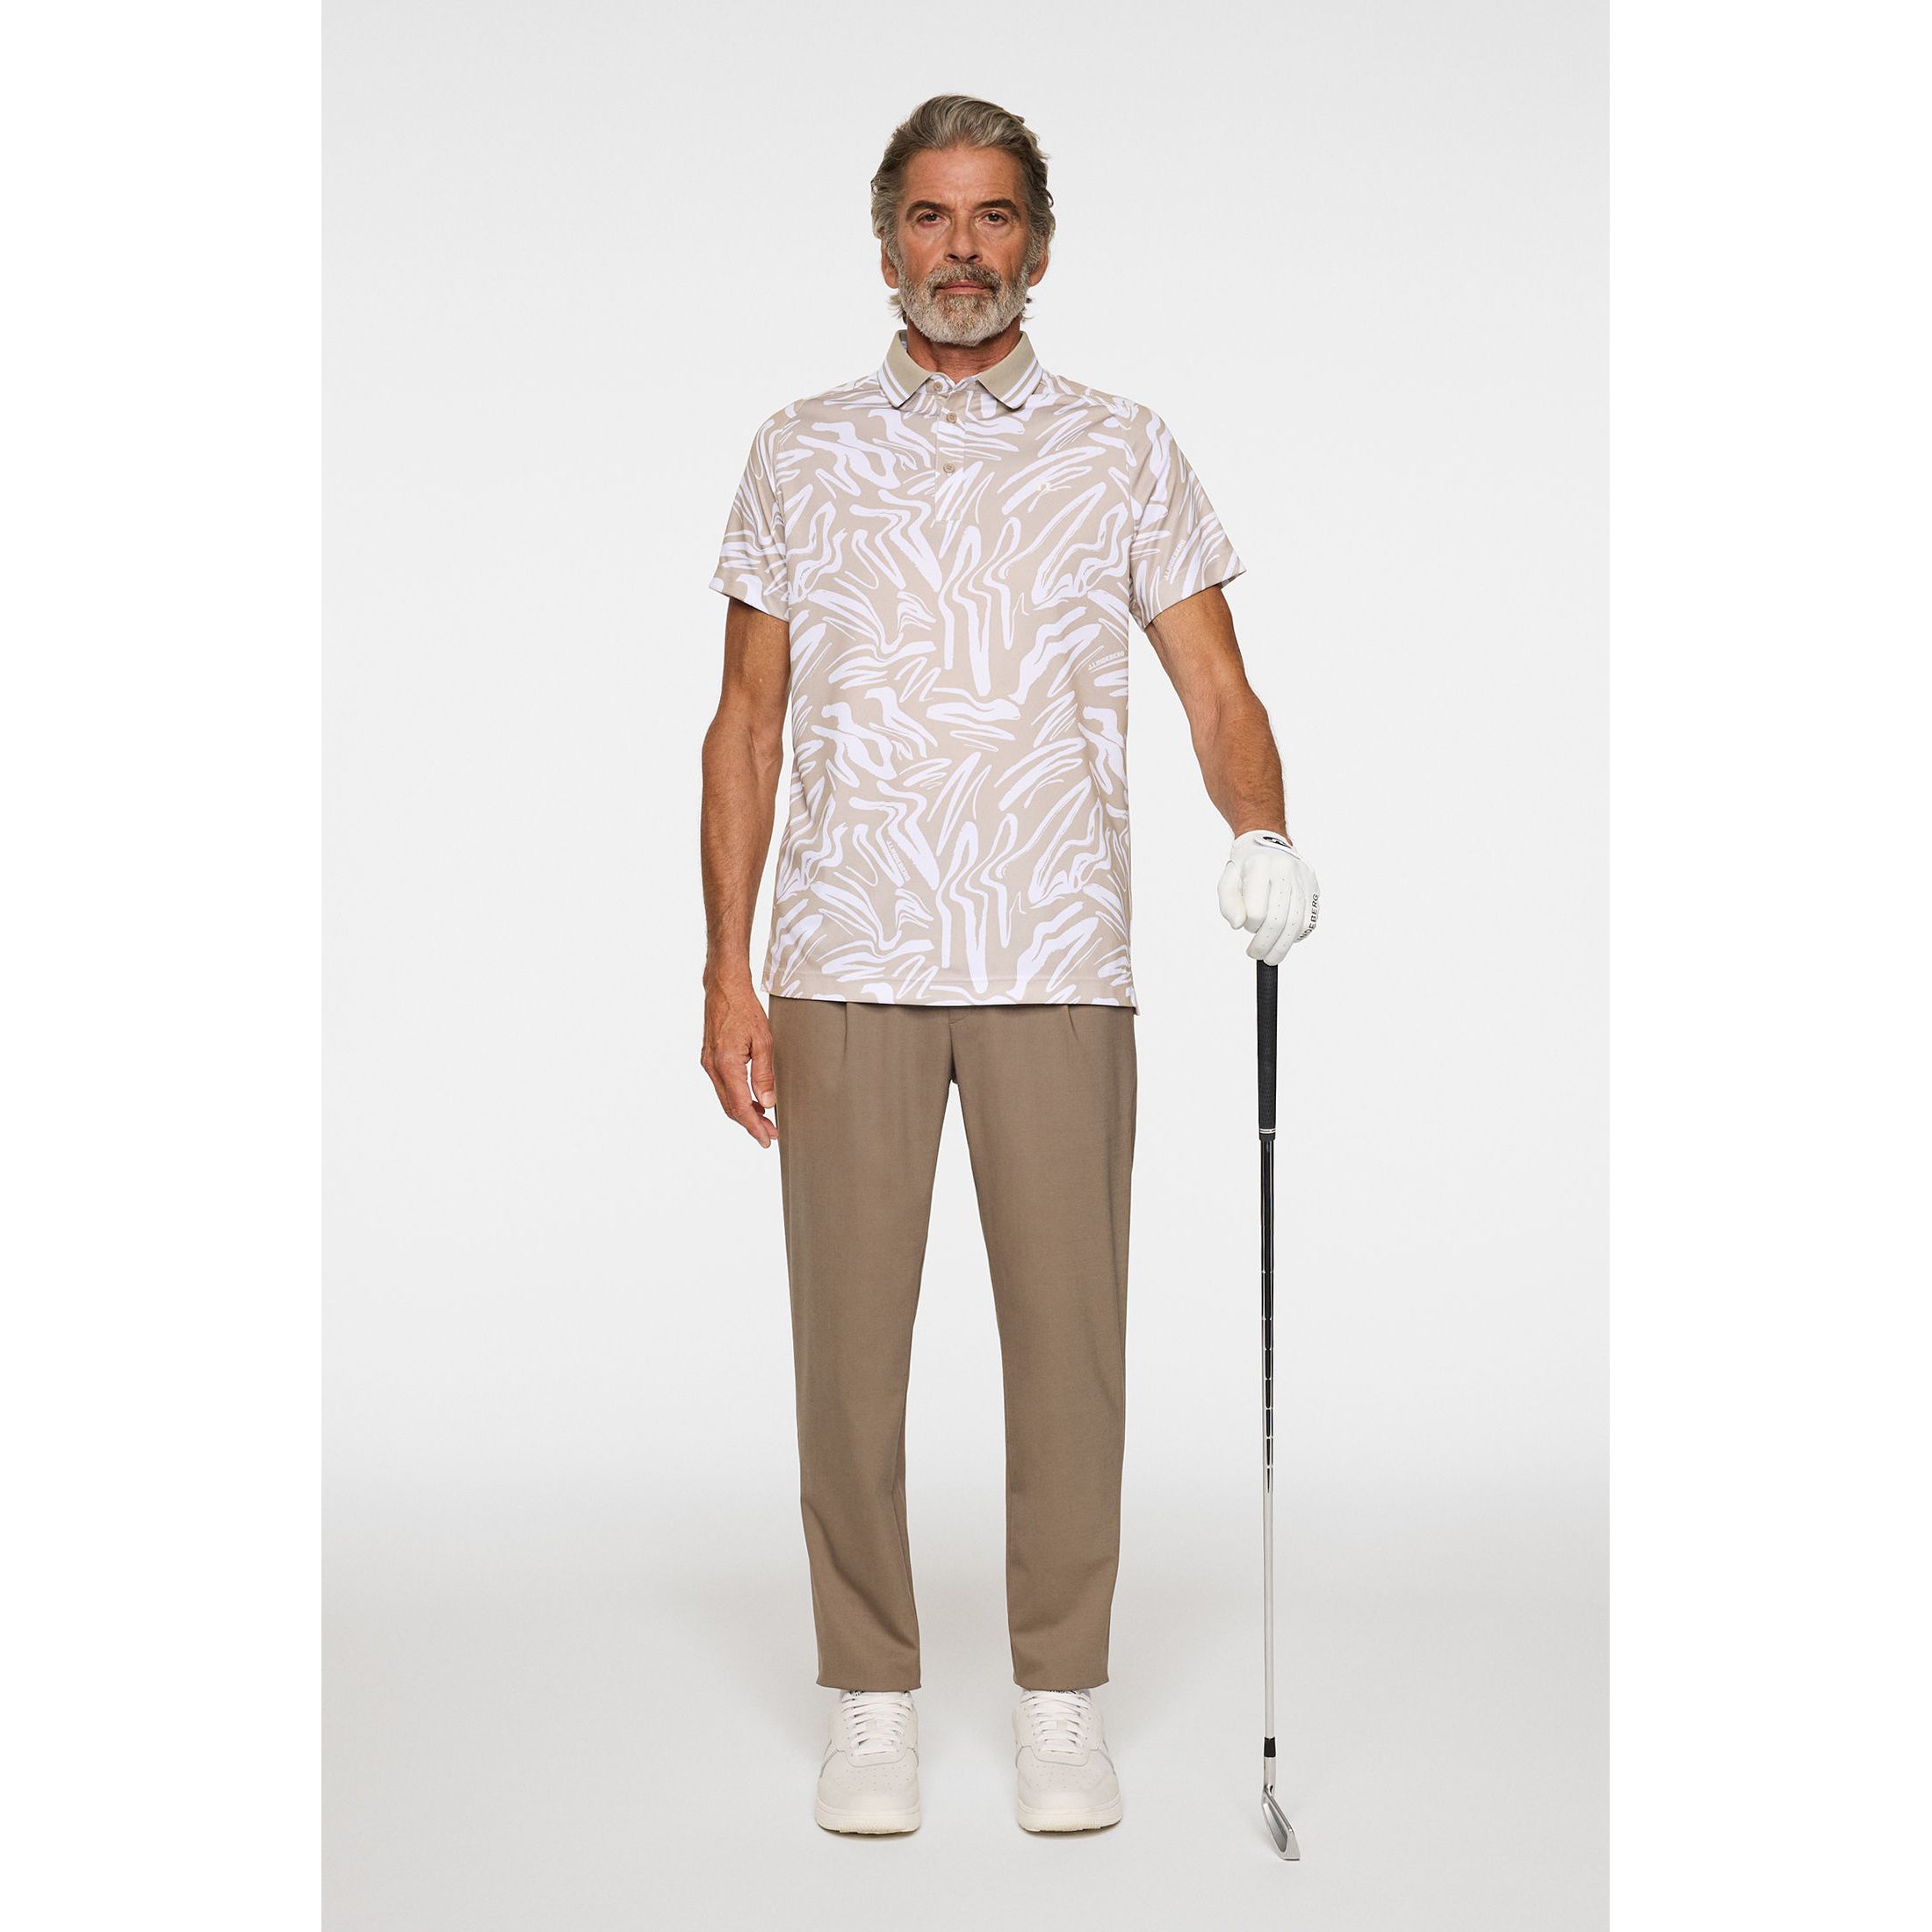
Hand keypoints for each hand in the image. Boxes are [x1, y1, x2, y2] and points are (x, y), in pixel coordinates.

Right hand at [700, 973, 777, 1146]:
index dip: (754, 1126)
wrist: (724, 988)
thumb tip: (767, 1103)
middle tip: (770, 1135)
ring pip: (725, 1099)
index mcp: (726, 1064)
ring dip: (744, 1112)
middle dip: (751, 1124)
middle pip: (730, 1107)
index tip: (766, 1140)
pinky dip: (737, 1098)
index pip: (740, 1106)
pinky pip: (723, 1087)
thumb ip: (764, 1074)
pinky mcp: (709, 1059)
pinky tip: (752, 1101)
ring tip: (765, 1121)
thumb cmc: (745, 1009)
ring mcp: (708, 1063)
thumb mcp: (763, 1041)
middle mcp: (713, 1067)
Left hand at [1218, 830, 1319, 965]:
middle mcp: (1284, 870)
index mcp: (1260, 866)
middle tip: (1257, 954)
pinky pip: (1309, 920)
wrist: (1269, 842)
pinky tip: (1285, 939)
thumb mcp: (1228, 880)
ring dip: (1283, 946)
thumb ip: (1228, 903)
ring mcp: (1302, 879)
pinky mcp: (1313, 888)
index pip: (1257, 911)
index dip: (1250, 925)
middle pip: (1278, 920)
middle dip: (1266, 944)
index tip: (1245, 927)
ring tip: (1271, 957)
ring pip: (1296, 922)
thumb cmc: (1246, 867)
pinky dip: (1297, 935)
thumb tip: (1237, 925)